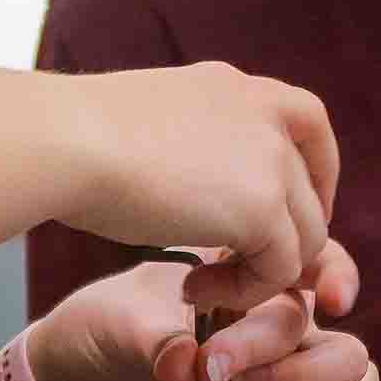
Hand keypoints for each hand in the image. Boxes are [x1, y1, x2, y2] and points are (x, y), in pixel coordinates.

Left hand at [29, 241, 376, 380]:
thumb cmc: (100, 335)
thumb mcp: (116, 324)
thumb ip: (156, 342)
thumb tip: (187, 368)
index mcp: (240, 262)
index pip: (311, 249)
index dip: (332, 271)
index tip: (325, 299)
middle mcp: (271, 305)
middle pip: (315, 312)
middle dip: (272, 339)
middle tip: (215, 365)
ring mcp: (284, 356)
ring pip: (346, 356)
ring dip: (308, 372)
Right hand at [55, 63, 339, 311]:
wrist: (68, 142)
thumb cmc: (81, 136)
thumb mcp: (155, 118)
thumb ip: (194, 140)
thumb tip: (196, 174)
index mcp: (238, 87)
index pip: (310, 124)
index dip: (311, 175)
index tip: (282, 212)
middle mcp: (266, 113)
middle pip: (311, 192)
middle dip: (284, 238)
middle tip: (232, 268)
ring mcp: (272, 159)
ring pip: (306, 238)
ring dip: (258, 273)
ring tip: (199, 286)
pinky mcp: (263, 208)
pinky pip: (280, 271)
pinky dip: (242, 293)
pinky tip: (191, 289)